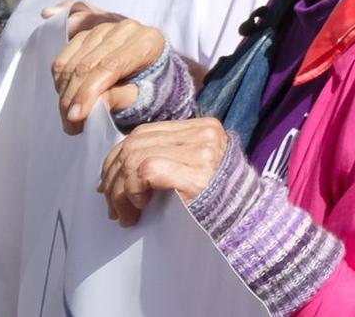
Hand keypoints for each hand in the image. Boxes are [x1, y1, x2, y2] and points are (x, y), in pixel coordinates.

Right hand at [46, 2, 166, 133]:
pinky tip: (67, 98)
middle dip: (72, 100)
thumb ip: (120, 98)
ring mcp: (104, 30)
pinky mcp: (86, 35)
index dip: (88, 92)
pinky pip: (63, 59)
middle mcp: (125, 30)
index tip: (75, 117)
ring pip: (71, 63)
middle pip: (86, 65)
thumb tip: (93, 105)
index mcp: (147, 42)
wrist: (149, 72)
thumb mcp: (141, 96)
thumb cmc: (149, 86)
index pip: (110, 66)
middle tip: (71, 126)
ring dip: (64, 94)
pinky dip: (60, 82)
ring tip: (69, 118)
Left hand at [98, 117, 227, 225]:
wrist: (246, 226)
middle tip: (113, 209)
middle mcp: (203, 132)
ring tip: (124, 215)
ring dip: (119, 190)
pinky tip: (139, 209)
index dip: (117, 160)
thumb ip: (161, 162)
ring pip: (134, 156)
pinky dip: (132, 190)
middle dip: (113, 177)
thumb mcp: (189, 173)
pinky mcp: (196, 171)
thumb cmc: (213, 205)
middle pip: (135, 143)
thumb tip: (109, 176)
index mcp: (202, 128)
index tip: (109, 188)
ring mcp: (202, 150)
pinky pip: (144, 169)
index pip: (143, 134)